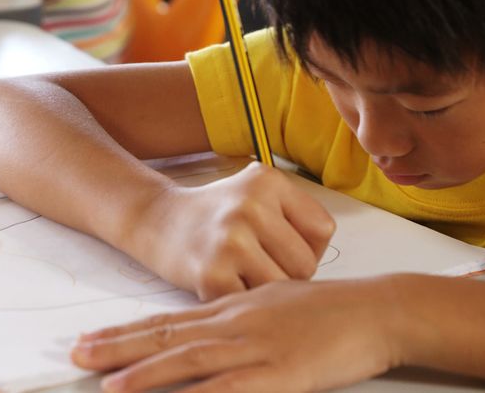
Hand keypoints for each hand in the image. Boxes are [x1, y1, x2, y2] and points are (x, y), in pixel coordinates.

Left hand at [72, 278, 405, 391]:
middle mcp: (236, 324)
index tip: (89, 339)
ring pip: (192, 362)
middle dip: (118, 349)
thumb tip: (210, 333)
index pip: (169, 321)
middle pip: (168, 338)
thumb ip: (242, 318)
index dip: (126, 332)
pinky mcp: (282, 374)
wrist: (379, 309)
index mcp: (235, 308)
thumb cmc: (333, 310)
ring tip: (107, 384)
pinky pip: (234, 389)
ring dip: (147, 374)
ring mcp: (257, 348)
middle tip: (76, 356)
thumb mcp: (278, 303)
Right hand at [133, 162, 335, 300]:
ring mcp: (230, 241)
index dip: (308, 246)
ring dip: (267, 290)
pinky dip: (242, 300)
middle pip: (305, 265)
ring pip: (282, 288)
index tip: (281, 245)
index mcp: (268, 181)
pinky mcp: (212, 275)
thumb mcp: (258, 192)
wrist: (157, 221)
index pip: (322, 230)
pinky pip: (252, 304)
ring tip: (244, 273)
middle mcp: (250, 206)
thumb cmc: (217, 215)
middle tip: (259, 263)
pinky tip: (225, 281)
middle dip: (288, 273)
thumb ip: (297, 217)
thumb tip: (327, 274)